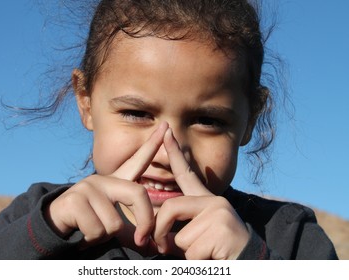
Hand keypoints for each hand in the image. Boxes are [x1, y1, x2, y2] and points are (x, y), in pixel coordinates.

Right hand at [45, 122, 168, 247]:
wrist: (54, 225)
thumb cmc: (88, 223)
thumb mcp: (114, 226)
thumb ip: (134, 233)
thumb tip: (155, 247)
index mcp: (115, 184)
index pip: (137, 162)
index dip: (151, 145)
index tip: (166, 127)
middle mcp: (103, 180)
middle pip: (137, 194)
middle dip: (144, 220)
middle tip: (142, 241)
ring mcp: (89, 187)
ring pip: (115, 222)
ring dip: (105, 235)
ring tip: (91, 229)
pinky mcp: (75, 200)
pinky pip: (97, 229)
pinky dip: (91, 238)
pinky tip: (80, 231)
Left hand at [153, 128, 249, 258]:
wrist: (250, 265)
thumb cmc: (219, 252)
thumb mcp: (198, 234)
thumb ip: (180, 226)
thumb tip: (158, 233)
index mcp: (207, 201)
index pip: (187, 173)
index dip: (175, 152)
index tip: (166, 131)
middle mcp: (214, 202)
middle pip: (171, 208)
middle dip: (160, 232)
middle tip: (161, 247)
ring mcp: (220, 214)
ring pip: (180, 237)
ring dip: (186, 253)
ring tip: (206, 255)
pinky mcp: (222, 230)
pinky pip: (192, 251)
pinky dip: (196, 262)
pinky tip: (214, 259)